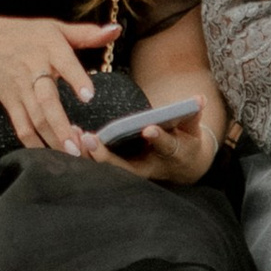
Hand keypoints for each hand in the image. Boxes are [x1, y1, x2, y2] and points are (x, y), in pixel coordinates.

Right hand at [0, 19, 120, 153]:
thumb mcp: (55, 28)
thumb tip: (116, 30)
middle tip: (79, 145)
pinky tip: (47, 155)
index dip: (76, 78)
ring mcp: (20, 88)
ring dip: (52, 137)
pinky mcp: (10, 102)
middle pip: (46, 99)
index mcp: (49, 48)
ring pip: (35, 117)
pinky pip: (20, 126)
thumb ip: (87, 34)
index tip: (88, 96)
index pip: (64, 62)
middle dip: (61, 124)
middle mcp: (34, 69)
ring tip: (71, 154)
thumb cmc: (26, 35)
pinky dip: (32, 142)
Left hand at [79, 100, 217, 186]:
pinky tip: (72, 139)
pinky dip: (87, 155)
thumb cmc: (186, 142)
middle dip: (107, 155)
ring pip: (109, 170)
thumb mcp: (193, 130)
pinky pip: (101, 167)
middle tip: (91, 138)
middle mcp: (151, 168)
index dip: (158, 138)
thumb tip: (198, 98)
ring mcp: (135, 172)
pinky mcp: (121, 172)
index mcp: (173, 154)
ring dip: (91, 155)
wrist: (182, 168)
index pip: (166, 146)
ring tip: (77, 135)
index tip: (148, 128)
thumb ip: (192, 114)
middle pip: (126, 167)